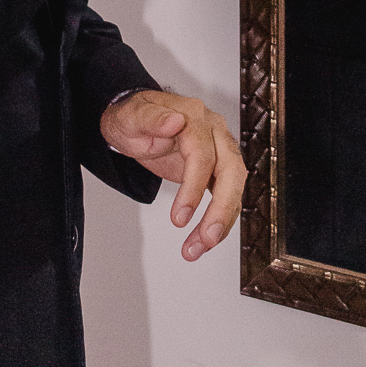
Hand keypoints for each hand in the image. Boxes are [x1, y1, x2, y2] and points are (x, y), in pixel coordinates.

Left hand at [100, 90, 245, 261]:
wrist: (136, 121)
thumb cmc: (133, 118)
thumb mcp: (132, 118)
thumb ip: (152, 118)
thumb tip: (174, 120)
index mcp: (194, 117)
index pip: (203, 155)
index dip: (194, 187)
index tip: (179, 217)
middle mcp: (214, 132)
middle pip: (231, 171)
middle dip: (222, 209)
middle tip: (206, 239)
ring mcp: (219, 149)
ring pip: (233, 188)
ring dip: (221, 222)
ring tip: (197, 248)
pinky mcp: (217, 168)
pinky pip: (227, 196)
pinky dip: (219, 220)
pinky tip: (203, 240)